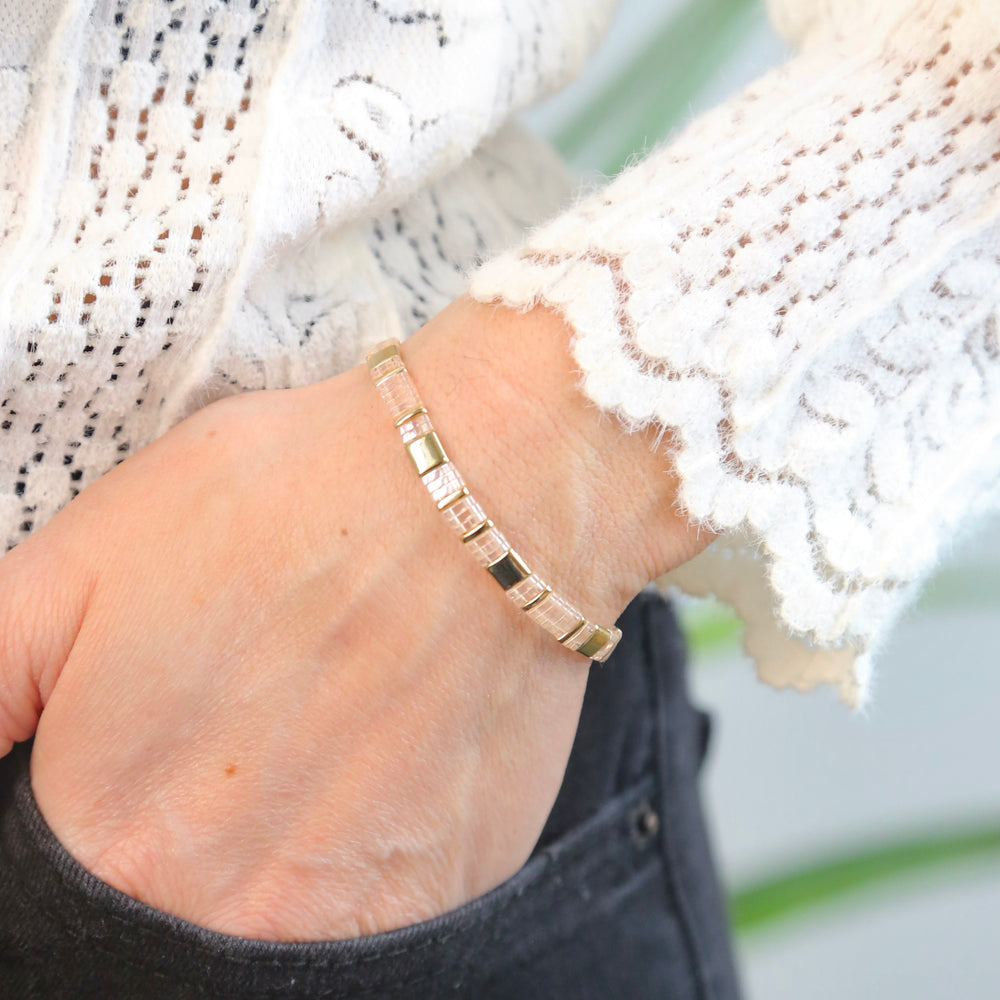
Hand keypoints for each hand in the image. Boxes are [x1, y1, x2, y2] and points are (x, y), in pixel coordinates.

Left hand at [0, 298, 705, 939]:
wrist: (480, 493)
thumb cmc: (294, 503)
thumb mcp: (86, 557)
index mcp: (109, 831)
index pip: (60, 891)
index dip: (110, 806)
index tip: (155, 755)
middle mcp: (221, 906)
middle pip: (166, 912)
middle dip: (189, 830)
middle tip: (245, 729)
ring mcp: (342, 917)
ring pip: (268, 922)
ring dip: (277, 847)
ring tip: (314, 737)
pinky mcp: (439, 897)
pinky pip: (371, 919)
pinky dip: (361, 855)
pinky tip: (379, 760)